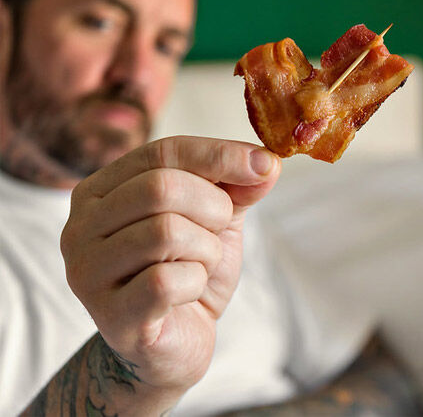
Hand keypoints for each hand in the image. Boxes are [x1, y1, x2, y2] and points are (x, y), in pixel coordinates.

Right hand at [61, 136, 279, 398]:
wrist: (174, 344)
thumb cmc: (187, 273)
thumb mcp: (215, 220)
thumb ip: (237, 187)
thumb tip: (268, 163)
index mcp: (101, 191)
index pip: (162, 152)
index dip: (219, 155)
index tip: (265, 164)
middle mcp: (81, 226)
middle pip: (161, 188)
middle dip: (213, 208)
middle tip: (219, 231)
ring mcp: (87, 272)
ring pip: (165, 232)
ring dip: (206, 249)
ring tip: (200, 264)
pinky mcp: (110, 314)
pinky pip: (166, 280)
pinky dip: (195, 282)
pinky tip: (188, 292)